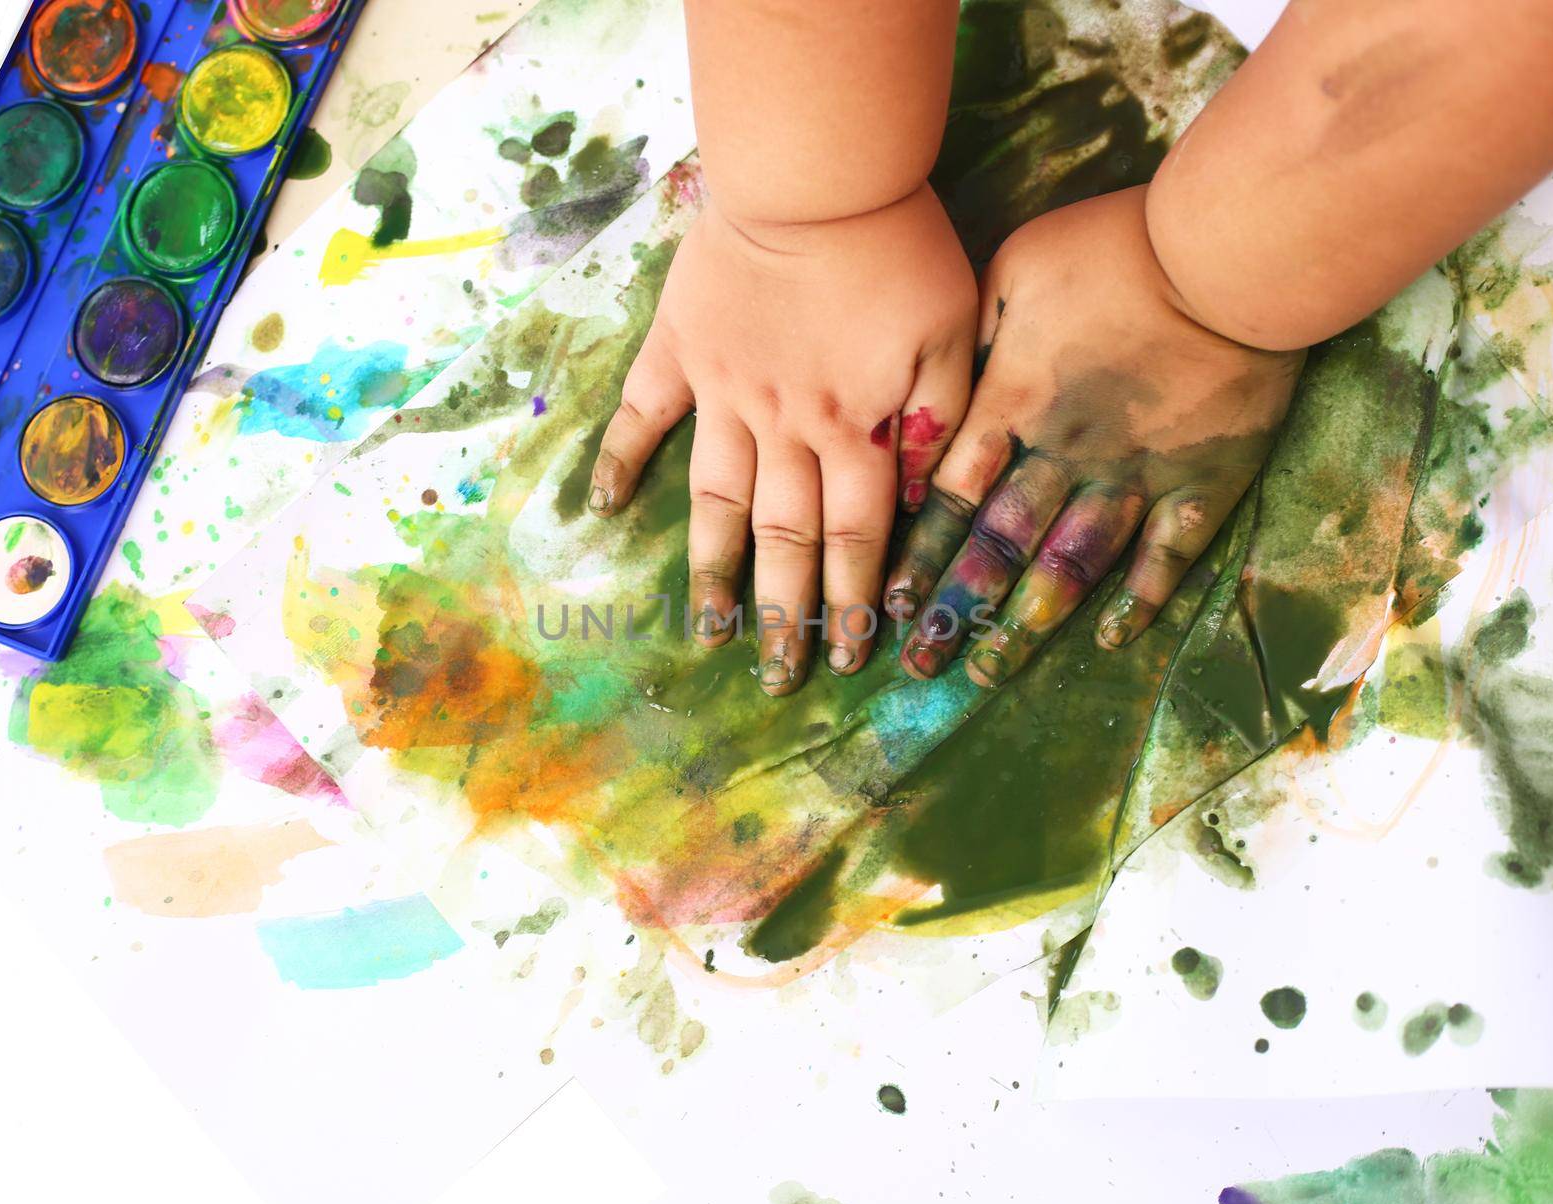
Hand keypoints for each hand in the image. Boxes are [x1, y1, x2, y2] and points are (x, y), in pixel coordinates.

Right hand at [588, 184, 976, 694]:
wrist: (816, 176)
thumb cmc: (898, 246)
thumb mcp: (950, 331)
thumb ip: (942, 417)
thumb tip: (928, 499)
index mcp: (854, 428)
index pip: (858, 536)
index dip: (856, 601)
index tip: (850, 658)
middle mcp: (784, 429)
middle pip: (786, 539)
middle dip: (788, 615)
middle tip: (783, 677)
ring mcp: (723, 394)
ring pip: (716, 502)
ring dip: (713, 573)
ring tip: (710, 634)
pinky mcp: (679, 352)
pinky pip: (643, 416)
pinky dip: (621, 460)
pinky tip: (602, 511)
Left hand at [885, 185, 1303, 687]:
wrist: (1230, 254)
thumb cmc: (1114, 247)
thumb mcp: (1012, 270)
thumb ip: (970, 338)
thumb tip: (931, 388)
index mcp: (1014, 405)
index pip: (949, 499)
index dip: (917, 557)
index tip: (890, 606)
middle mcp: (1065, 455)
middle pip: (998, 549)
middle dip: (955, 613)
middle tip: (920, 666)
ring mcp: (1136, 477)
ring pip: (1069, 569)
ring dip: (1027, 628)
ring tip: (991, 676)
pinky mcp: (1202, 484)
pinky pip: (1166, 558)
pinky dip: (1140, 602)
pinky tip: (1113, 640)